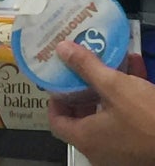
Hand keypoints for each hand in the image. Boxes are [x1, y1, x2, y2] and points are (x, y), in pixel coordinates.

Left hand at [49, 41, 154, 165]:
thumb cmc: (145, 117)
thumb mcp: (114, 85)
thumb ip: (86, 67)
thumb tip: (61, 49)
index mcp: (86, 139)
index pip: (57, 122)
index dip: (55, 100)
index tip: (61, 80)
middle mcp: (99, 150)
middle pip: (80, 119)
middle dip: (82, 90)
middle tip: (82, 69)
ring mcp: (120, 152)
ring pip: (106, 115)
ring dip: (107, 88)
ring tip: (110, 62)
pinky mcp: (138, 146)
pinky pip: (126, 119)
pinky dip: (126, 97)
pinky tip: (136, 67)